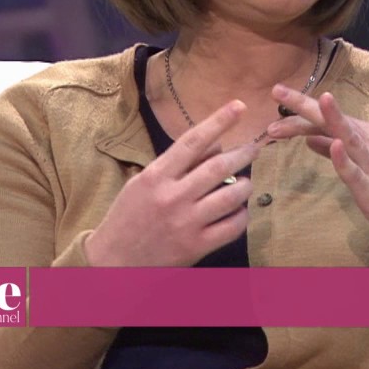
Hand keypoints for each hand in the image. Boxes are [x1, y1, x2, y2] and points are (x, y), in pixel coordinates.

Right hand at [86, 100, 256, 266]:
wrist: (113, 262)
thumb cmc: (129, 216)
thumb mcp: (144, 183)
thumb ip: (178, 164)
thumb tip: (216, 145)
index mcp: (156, 176)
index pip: (193, 141)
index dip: (219, 121)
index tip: (239, 106)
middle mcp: (172, 197)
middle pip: (219, 167)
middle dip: (243, 153)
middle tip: (254, 147)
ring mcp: (186, 223)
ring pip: (231, 197)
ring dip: (246, 186)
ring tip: (247, 182)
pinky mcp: (196, 247)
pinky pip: (232, 227)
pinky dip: (242, 215)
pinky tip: (239, 211)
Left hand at [266, 86, 368, 258]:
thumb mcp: (367, 164)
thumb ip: (337, 151)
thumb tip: (309, 138)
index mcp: (368, 135)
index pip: (328, 120)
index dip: (299, 114)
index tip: (275, 102)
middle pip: (333, 121)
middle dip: (304, 105)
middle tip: (276, 91)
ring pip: (349, 137)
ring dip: (331, 118)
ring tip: (318, 100)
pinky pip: (357, 173)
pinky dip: (344, 159)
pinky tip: (333, 146)